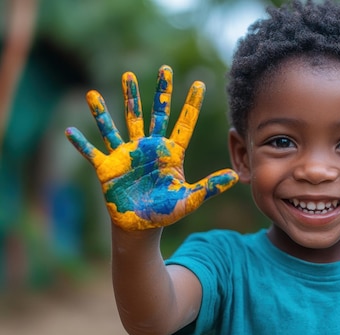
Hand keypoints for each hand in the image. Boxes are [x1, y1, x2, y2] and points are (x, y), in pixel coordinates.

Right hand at [65, 65, 237, 230]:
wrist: (141, 226)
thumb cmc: (166, 212)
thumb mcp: (190, 199)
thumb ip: (210, 187)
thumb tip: (234, 177)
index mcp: (170, 153)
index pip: (184, 124)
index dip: (192, 104)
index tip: (201, 83)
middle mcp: (149, 147)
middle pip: (155, 113)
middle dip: (159, 92)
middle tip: (164, 69)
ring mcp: (127, 155)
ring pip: (120, 124)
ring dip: (111, 106)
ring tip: (104, 87)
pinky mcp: (107, 167)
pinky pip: (92, 152)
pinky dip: (81, 144)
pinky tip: (70, 131)